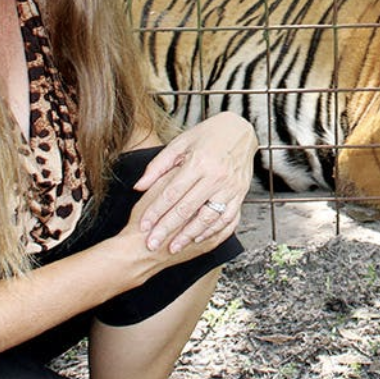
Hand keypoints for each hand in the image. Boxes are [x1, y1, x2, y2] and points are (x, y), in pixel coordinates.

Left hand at [133, 113, 256, 253]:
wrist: (241, 131)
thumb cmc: (207, 135)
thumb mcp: (180, 143)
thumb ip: (158, 166)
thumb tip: (138, 187)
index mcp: (199, 162)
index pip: (172, 193)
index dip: (156, 211)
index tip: (143, 226)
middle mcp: (216, 176)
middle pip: (187, 208)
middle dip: (167, 229)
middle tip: (151, 245)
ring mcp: (231, 186)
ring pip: (207, 217)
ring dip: (189, 235)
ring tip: (173, 247)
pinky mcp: (241, 193)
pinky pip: (226, 218)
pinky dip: (211, 230)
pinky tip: (197, 238)